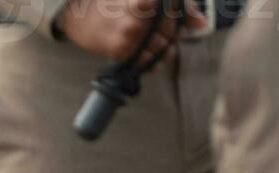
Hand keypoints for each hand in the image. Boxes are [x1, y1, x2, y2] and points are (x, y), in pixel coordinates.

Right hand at [55, 0, 205, 66]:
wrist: (77, 14)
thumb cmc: (111, 1)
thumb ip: (177, 6)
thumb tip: (201, 24)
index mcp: (144, 1)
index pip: (176, 12)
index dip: (178, 15)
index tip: (170, 14)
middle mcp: (137, 18)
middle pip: (172, 32)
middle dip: (172, 32)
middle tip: (164, 30)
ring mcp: (129, 36)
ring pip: (163, 49)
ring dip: (165, 48)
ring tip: (157, 42)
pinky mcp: (121, 51)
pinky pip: (148, 62)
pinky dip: (153, 61)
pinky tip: (150, 55)